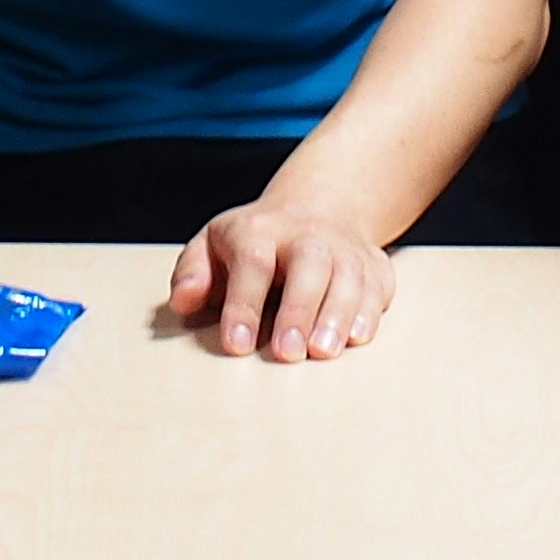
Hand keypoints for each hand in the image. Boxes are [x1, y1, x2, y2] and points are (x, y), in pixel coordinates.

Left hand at [168, 199, 395, 360]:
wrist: (320, 205)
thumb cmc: (254, 242)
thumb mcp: (213, 245)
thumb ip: (193, 272)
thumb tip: (184, 300)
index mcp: (257, 231)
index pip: (252, 263)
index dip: (244, 304)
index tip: (236, 344)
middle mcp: (305, 236)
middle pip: (308, 264)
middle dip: (299, 309)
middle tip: (287, 353)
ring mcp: (343, 249)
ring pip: (347, 276)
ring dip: (337, 315)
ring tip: (322, 352)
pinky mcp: (373, 265)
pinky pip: (376, 287)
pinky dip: (368, 312)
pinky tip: (356, 337)